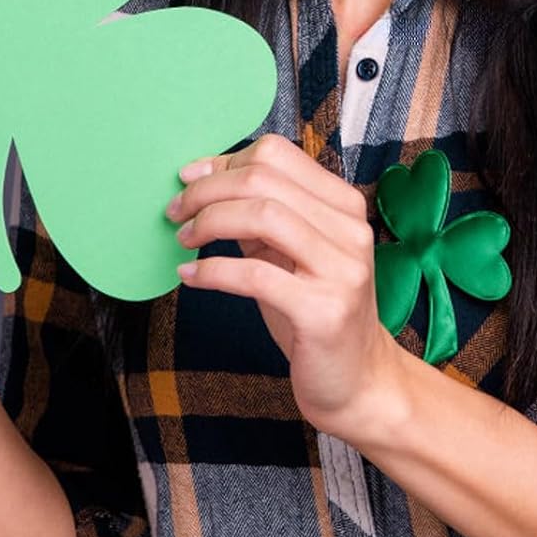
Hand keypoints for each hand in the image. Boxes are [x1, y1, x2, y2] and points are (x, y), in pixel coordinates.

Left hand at [166, 132, 404, 438]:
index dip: (225, 161)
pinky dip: (212, 270)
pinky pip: (255, 275)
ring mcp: (342, 269)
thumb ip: (261, 216)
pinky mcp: (324, 311)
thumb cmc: (317, 312)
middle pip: (264, 179)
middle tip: (176, 210)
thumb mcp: (292, 254)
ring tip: (183, 239)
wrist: (360, 381)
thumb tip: (204, 182)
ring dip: (209, 222)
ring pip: (263, 215)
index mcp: (344, 206)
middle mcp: (350, 230)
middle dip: (208, 190)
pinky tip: (190, 277)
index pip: (278, 154)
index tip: (190, 178)